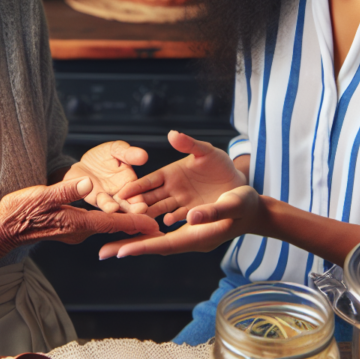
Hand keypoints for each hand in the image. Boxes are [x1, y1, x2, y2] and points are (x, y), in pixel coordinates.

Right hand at [0, 177, 158, 257]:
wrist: (2, 230)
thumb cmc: (19, 212)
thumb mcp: (42, 195)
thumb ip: (66, 190)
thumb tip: (89, 184)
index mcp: (77, 223)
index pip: (113, 223)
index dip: (136, 223)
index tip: (156, 226)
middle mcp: (79, 231)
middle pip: (114, 227)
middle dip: (135, 224)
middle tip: (159, 223)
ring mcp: (74, 231)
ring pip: (105, 226)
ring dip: (124, 222)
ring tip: (145, 217)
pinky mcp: (69, 228)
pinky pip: (95, 225)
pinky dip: (109, 221)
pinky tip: (116, 214)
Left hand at [63, 140, 149, 213]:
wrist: (84, 162)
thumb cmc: (104, 156)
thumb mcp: (117, 149)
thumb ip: (129, 154)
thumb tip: (144, 156)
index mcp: (129, 182)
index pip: (138, 194)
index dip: (140, 200)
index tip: (143, 205)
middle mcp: (120, 194)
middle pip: (129, 206)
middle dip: (132, 210)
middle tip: (138, 211)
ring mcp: (107, 198)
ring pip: (113, 207)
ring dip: (114, 208)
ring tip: (114, 208)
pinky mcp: (93, 198)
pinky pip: (98, 203)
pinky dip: (102, 205)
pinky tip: (106, 205)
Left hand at [99, 185, 263, 258]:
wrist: (255, 208)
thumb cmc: (246, 206)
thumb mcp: (232, 204)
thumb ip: (212, 210)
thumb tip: (190, 216)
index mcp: (197, 236)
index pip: (164, 244)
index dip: (142, 246)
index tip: (120, 251)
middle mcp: (187, 236)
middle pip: (153, 243)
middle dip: (128, 246)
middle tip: (101, 252)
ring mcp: (185, 230)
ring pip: (154, 235)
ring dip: (133, 236)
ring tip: (108, 238)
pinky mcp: (185, 222)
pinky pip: (161, 226)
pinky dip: (145, 226)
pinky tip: (131, 221)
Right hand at [115, 131, 246, 224]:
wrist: (237, 182)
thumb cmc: (220, 164)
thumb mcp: (206, 152)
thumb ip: (189, 144)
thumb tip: (172, 133)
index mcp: (171, 173)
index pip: (149, 181)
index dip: (136, 186)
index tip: (121, 192)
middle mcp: (172, 189)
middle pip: (149, 197)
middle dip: (136, 203)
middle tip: (124, 210)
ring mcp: (181, 202)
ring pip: (159, 209)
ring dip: (149, 214)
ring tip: (139, 220)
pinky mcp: (192, 213)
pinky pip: (177, 216)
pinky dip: (169, 220)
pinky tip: (164, 225)